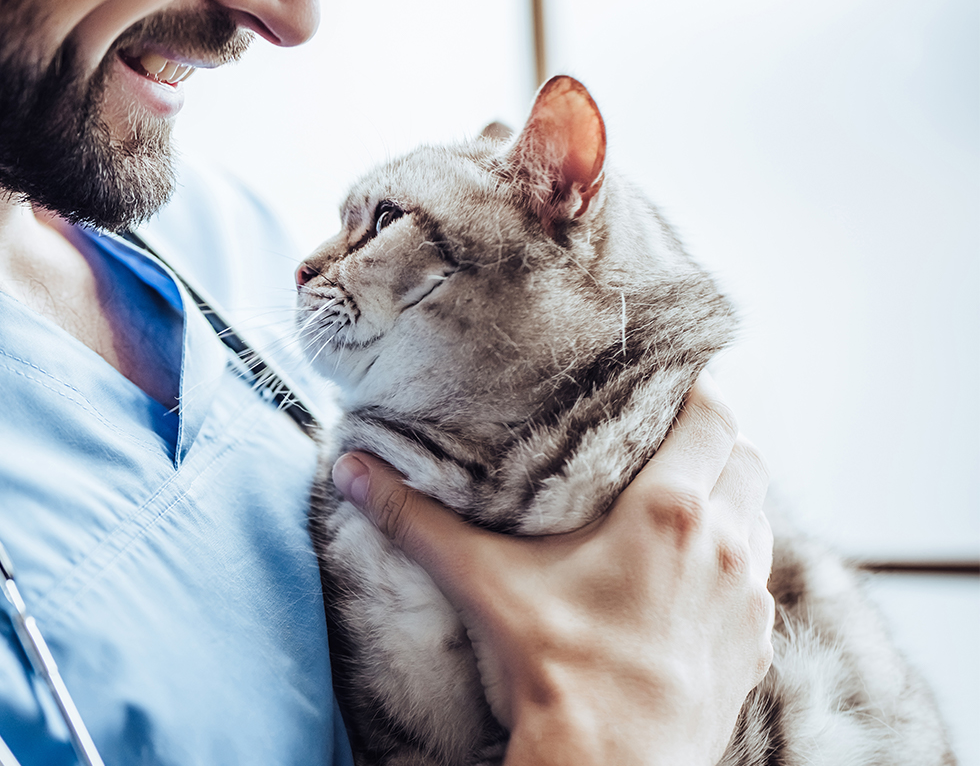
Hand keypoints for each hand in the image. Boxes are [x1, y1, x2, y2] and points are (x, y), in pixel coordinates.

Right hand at [331, 374, 773, 765]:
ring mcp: (749, 600)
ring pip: (759, 519)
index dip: (695, 391)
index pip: (713, 415)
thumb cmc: (554, 668)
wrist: (610, 763)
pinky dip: (734, 566)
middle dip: (713, 443)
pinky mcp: (756, 648)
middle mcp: (726, 545)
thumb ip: (416, 519)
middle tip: (665, 442)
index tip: (667, 384)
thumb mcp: (482, 580)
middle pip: (746, 459)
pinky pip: (758, 584)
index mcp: (670, 510)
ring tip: (679, 505)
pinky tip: (690, 581)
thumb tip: (353, 470)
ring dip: (730, 503)